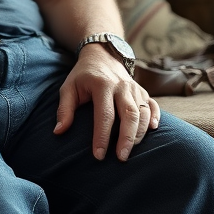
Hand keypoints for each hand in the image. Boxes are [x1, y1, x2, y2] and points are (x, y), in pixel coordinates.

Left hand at [54, 44, 160, 160]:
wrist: (102, 55)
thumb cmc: (83, 76)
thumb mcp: (68, 87)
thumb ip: (64, 109)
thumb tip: (59, 132)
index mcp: (102, 85)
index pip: (104, 115)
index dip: (102, 136)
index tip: (98, 155)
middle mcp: (122, 86)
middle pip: (129, 115)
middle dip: (127, 139)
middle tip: (121, 158)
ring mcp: (135, 88)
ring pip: (142, 113)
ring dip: (139, 134)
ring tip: (131, 151)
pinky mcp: (143, 91)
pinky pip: (153, 106)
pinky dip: (154, 119)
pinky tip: (152, 131)